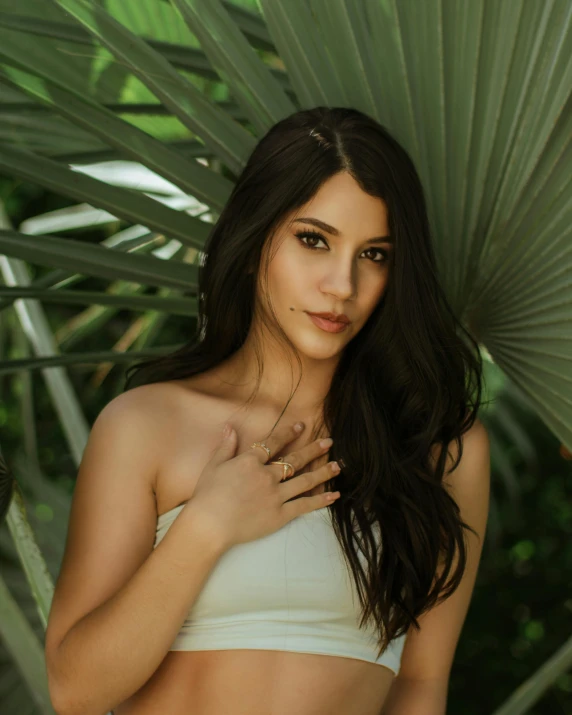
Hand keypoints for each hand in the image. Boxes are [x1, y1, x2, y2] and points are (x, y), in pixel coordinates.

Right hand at [186, 421, 340, 549]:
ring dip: (323, 472)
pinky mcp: (279, 515)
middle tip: (329, 442)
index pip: (274, 443)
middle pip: (295, 460)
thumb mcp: (214, 466)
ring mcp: (275, 496)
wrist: (208, 525)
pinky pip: (304, 506)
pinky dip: (320, 501)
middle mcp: (267, 476)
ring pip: (305, 481)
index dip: (289, 433)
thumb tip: (231, 427)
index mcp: (250, 462)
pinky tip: (334, 496)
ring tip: (338, 466)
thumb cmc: (206, 496)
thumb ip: (226, 446)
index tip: (302, 426)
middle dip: (314, 449)